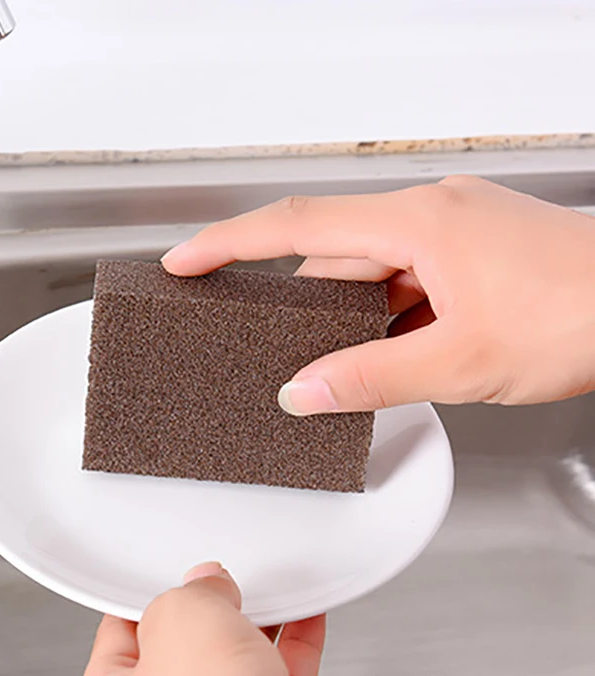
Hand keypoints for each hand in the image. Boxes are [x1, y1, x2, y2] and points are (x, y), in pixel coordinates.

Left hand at [73, 562, 408, 675]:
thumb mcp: (176, 618)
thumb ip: (187, 591)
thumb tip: (203, 586)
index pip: (117, 637)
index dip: (147, 598)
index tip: (170, 577)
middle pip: (180, 648)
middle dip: (205, 612)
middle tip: (216, 588)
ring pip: (233, 663)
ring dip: (252, 624)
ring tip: (262, 596)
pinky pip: (278, 675)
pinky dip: (291, 643)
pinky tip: (299, 614)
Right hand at [162, 177, 594, 414]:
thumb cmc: (584, 313)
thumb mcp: (460, 362)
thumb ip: (371, 378)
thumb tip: (306, 392)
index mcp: (419, 224)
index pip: (297, 226)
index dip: (231, 245)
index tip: (187, 261)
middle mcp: (433, 216)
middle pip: (331, 252)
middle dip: (291, 298)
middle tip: (252, 336)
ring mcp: (455, 234)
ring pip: (371, 271)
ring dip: (345, 315)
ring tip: (328, 360)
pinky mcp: (473, 256)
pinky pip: (406, 280)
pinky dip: (385, 315)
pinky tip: (385, 351)